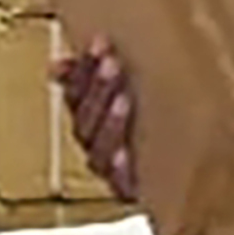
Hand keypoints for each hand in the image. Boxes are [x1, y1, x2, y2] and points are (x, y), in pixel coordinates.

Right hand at [55, 43, 140, 201]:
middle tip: (112, 63)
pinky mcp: (129, 190)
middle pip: (84, 120)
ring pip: (98, 147)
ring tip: (123, 99)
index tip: (99, 44)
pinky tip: (123, 154)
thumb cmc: (145, 131)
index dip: (83, 69)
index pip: (75, 94)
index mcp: (89, 119)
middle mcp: (94, 146)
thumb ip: (88, 78)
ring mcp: (110, 169)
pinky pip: (118, 181)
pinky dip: (118, 167)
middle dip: (98, 89)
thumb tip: (55, 65)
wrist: (178, 178)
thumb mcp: (117, 98)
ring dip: (109, 122)